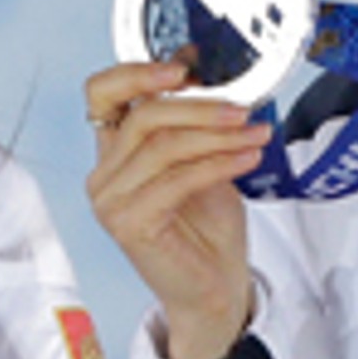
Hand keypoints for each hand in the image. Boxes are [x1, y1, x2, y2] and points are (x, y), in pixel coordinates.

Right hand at [82, 59, 267, 358]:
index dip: (136, 72)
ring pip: (163, 146)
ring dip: (217, 135)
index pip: (102, 94)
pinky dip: (218, 162)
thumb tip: (214, 78)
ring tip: (255, 134)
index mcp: (113, 154)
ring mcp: (111, 202)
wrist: (213, 289)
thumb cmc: (206, 232)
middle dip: (200, 107)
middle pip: (144, 117)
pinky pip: (177, 179)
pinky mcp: (129, 224)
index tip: (182, 68)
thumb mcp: (202, 163)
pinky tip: (247, 157)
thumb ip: (194, 127)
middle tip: (242, 108)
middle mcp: (103, 176)